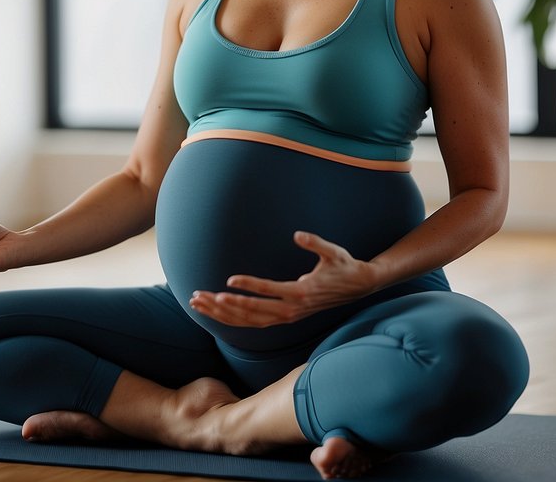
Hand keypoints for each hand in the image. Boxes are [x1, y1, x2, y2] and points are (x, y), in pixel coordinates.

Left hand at [189, 232, 380, 327]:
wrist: (358, 287)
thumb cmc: (344, 265)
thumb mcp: (334, 251)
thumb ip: (316, 243)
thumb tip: (298, 234)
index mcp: (303, 292)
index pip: (271, 291)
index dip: (250, 287)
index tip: (229, 281)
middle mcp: (293, 309)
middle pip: (253, 312)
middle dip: (224, 305)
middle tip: (199, 296)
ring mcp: (288, 316)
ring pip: (249, 321)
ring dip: (222, 314)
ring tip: (197, 303)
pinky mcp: (285, 317)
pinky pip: (254, 322)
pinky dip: (232, 318)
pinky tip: (214, 312)